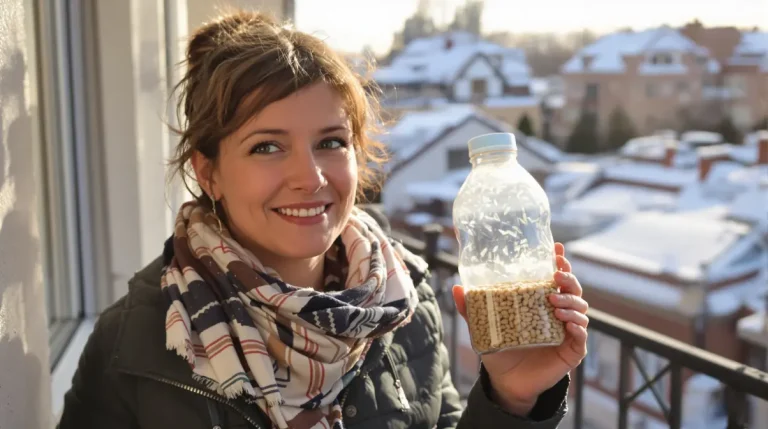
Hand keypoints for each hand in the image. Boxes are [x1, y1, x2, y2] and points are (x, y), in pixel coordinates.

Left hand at [452, 243, 588, 415]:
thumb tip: (456, 287)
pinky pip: (581, 337)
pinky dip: (578, 327)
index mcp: (541, 302)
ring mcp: (567, 332)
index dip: (560, 262)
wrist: (507, 382)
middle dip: (568, 279)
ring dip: (571, 302)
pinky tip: (568, 324)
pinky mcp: (572, 351)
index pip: (556, 278)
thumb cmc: (500, 350)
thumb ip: (471, 309)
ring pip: (580, 310)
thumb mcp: (483, 328)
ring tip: (554, 302)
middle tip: (556, 275)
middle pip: (573, 290)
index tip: (557, 250)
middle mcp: (558, 313)